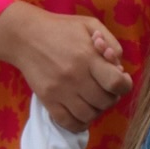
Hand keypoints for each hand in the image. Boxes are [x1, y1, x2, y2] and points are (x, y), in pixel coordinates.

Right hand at [0, 3, 131, 130]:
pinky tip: (81, 111)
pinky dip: (79, 123)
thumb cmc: (61, 29)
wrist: (25, 36)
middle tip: (105, 88)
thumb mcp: (90, 25)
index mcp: (87, 56)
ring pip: (89, 115)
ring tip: (93, 99)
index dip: (124, 84)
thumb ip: (112, 43)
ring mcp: (60, 91)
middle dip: (111, 96)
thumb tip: (119, 68)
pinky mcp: (47, 100)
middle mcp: (75, 76)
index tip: (120, 79)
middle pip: (105, 102)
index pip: (116, 83)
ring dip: (96, 110)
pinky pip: (68, 123)